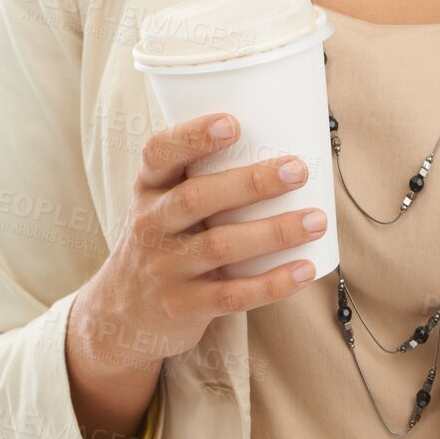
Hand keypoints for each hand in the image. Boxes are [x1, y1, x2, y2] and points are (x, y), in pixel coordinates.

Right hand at [73, 112, 325, 369]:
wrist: (123, 315)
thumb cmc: (164, 242)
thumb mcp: (163, 205)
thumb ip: (206, 179)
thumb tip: (286, 148)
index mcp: (148, 189)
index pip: (159, 154)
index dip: (193, 137)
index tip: (233, 123)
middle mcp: (149, 225)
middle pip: (196, 199)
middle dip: (251, 183)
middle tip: (298, 170)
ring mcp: (164, 268)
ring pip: (220, 247)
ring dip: (274, 232)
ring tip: (316, 220)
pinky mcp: (183, 306)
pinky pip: (232, 295)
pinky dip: (273, 283)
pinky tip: (306, 269)